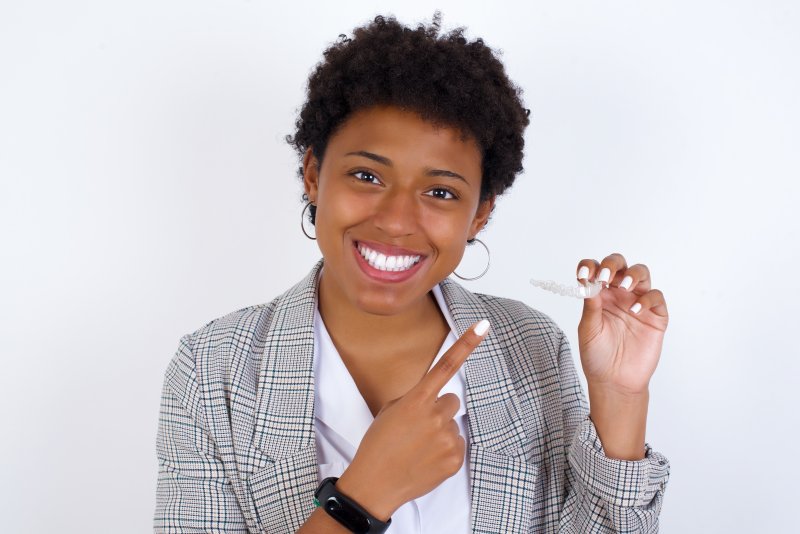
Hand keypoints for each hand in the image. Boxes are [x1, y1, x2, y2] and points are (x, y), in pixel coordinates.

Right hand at [335, 320, 490, 520]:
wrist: (375, 484)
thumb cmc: (378, 445)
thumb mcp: (390, 411)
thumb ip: (415, 399)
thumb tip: (436, 400)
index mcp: (416, 400)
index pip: (446, 365)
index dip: (466, 344)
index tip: (483, 325)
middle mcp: (435, 416)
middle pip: (451, 401)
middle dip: (438, 411)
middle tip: (418, 428)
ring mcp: (447, 438)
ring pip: (453, 425)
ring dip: (440, 432)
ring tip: (418, 448)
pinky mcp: (455, 458)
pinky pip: (457, 444)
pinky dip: (444, 451)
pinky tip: (426, 460)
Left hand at [575, 253, 668, 458]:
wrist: (615, 381)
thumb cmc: (597, 355)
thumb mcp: (589, 330)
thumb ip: (591, 306)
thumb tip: (589, 282)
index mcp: (599, 295)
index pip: (595, 270)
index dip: (589, 266)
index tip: (584, 275)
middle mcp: (618, 294)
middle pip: (619, 265)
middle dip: (613, 264)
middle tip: (605, 276)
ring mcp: (638, 302)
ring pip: (641, 274)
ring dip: (633, 275)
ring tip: (624, 286)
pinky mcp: (656, 316)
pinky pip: (656, 297)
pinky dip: (647, 299)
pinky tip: (635, 311)